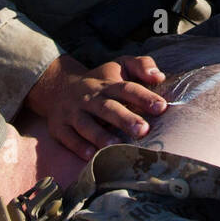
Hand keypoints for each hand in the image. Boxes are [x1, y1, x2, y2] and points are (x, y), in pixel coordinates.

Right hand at [26, 54, 166, 158]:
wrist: (57, 87)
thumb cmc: (100, 81)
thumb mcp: (120, 65)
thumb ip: (141, 65)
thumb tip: (159, 76)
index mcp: (107, 84)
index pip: (127, 88)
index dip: (144, 97)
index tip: (162, 107)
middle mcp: (89, 98)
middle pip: (107, 108)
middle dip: (124, 119)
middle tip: (143, 130)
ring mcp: (72, 113)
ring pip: (86, 124)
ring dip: (100, 135)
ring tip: (115, 146)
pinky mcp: (59, 127)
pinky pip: (68, 138)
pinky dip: (79, 146)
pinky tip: (91, 155)